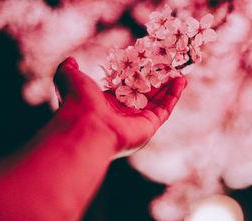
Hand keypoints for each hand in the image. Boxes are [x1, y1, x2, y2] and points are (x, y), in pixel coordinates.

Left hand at [54, 57, 186, 157]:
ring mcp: (137, 122)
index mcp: (106, 103)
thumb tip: (70, 61)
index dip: (137, 76)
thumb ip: (69, 69)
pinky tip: (181, 82)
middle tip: (167, 68)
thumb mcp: (70, 78)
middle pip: (144, 95)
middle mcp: (123, 114)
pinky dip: (174, 96)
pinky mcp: (148, 127)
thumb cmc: (78, 102)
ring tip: (179, 73)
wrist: (86, 127)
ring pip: (157, 102)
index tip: (147, 64)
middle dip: (157, 82)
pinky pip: (165, 110)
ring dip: (169, 88)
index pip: (126, 88)